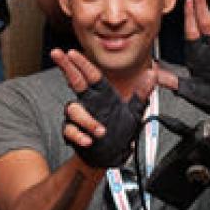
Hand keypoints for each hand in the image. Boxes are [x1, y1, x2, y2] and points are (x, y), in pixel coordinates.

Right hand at [52, 48, 153, 168]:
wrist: (110, 157)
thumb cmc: (120, 133)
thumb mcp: (135, 113)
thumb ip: (142, 94)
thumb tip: (152, 75)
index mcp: (103, 96)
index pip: (91, 75)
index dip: (82, 63)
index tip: (72, 52)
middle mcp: (89, 104)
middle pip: (74, 81)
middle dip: (66, 67)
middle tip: (58, 54)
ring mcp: (79, 118)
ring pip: (73, 110)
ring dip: (87, 120)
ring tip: (100, 131)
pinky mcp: (73, 133)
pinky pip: (70, 130)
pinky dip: (79, 135)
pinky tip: (88, 140)